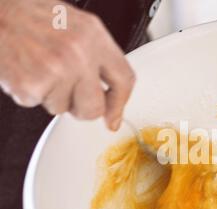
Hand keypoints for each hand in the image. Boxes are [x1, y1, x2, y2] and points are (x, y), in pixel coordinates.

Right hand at [0, 0, 134, 130]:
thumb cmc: (29, 16)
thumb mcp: (75, 26)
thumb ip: (97, 58)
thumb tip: (109, 98)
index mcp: (93, 35)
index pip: (124, 79)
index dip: (120, 104)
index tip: (114, 118)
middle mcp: (78, 53)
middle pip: (95, 107)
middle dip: (83, 109)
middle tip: (69, 93)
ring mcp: (56, 70)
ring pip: (64, 109)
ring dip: (52, 96)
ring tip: (40, 69)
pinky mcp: (31, 85)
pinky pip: (39, 105)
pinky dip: (31, 94)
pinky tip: (26, 71)